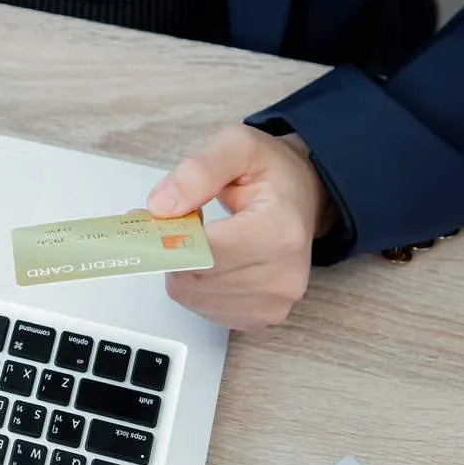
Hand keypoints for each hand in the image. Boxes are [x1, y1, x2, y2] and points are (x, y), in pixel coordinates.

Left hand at [146, 125, 335, 329]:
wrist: (303, 195)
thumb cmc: (272, 172)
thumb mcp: (236, 146)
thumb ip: (198, 171)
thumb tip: (161, 206)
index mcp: (281, 231)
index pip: (204, 252)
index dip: (172, 236)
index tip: (160, 217)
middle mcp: (284, 275)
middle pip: (193, 277)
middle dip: (174, 249)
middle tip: (182, 221)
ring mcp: (274, 302)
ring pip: (191, 295)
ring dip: (181, 268)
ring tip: (202, 239)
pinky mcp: (261, 318)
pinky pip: (202, 308)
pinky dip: (194, 285)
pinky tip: (211, 261)